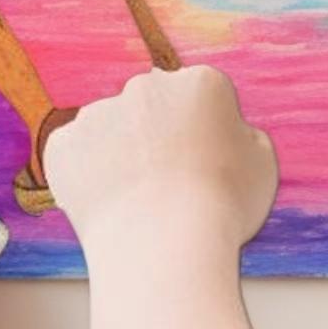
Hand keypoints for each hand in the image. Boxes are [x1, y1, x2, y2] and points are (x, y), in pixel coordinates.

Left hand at [47, 67, 276, 328]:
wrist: (164, 245)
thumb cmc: (221, 210)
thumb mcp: (262, 165)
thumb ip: (242, 135)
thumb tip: (227, 131)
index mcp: (200, 83)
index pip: (201, 99)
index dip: (205, 137)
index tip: (205, 168)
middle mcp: (146, 86)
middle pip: (152, 108)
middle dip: (157, 137)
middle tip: (168, 187)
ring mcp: (100, 112)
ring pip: (111, 130)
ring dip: (120, 155)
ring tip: (139, 206)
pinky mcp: (65, 143)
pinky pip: (76, 156)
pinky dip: (85, 178)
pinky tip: (109, 207)